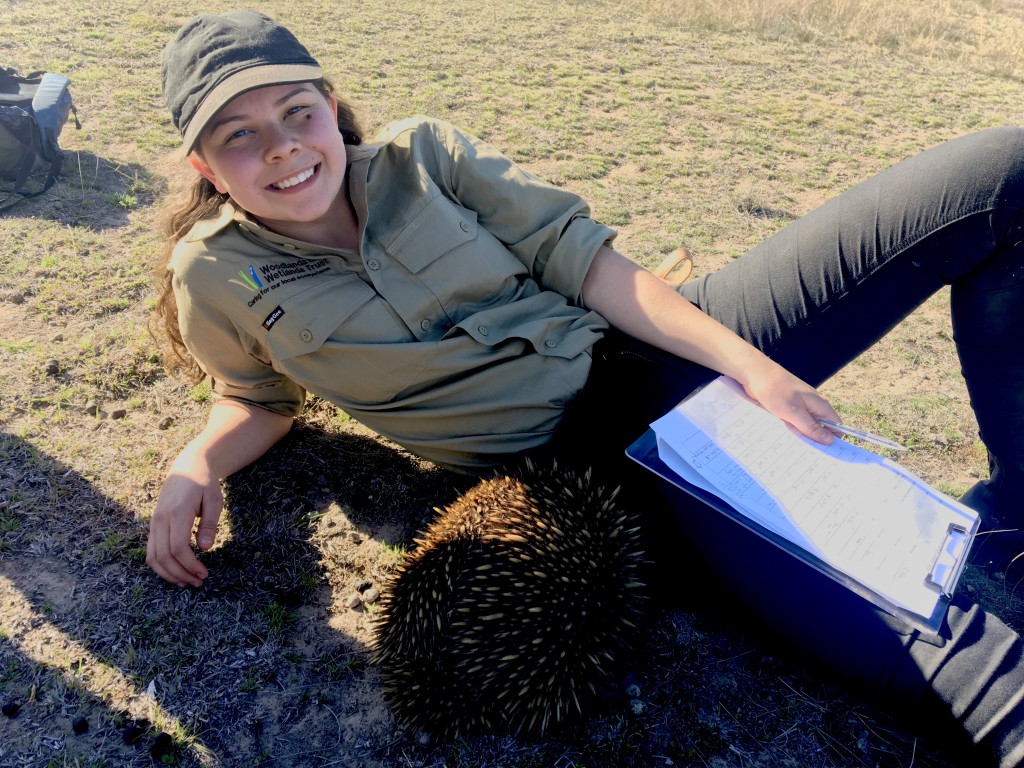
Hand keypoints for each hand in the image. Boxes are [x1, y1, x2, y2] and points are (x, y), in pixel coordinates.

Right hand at [146, 457, 222, 587]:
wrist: (187, 468)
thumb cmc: (204, 484)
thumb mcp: (214, 500)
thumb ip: (209, 524)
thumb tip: (205, 548)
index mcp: (177, 512)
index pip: (178, 548)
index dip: (190, 565)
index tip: (204, 573)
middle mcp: (161, 519)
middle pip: (164, 556)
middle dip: (181, 574)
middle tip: (198, 582)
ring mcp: (154, 523)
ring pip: (153, 557)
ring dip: (169, 574)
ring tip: (187, 582)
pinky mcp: (153, 526)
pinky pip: (151, 551)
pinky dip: (161, 566)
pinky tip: (175, 572)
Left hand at [741, 364, 839, 444]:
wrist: (755, 373)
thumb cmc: (775, 390)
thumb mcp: (794, 412)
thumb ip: (811, 426)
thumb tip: (830, 440)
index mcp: (819, 405)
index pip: (835, 425)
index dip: (833, 439)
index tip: (825, 453)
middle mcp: (812, 405)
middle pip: (820, 427)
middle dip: (815, 440)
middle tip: (806, 454)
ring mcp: (800, 405)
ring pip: (806, 425)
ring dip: (801, 435)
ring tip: (794, 448)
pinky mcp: (788, 406)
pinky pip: (794, 421)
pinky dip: (791, 429)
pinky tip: (784, 437)